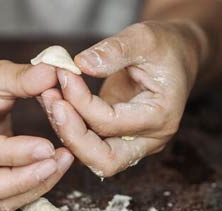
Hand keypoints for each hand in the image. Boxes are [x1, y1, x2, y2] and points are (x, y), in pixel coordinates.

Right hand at [0, 60, 73, 210]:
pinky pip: (9, 200)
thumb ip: (22, 76)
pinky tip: (53, 169)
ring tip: (61, 163)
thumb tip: (54, 73)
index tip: (47, 147)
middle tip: (56, 161)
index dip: (13, 152)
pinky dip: (34, 189)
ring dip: (33, 187)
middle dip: (23, 180)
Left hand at [40, 21, 203, 176]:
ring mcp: (132, 144)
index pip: (111, 123)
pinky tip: (56, 104)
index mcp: (160, 117)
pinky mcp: (117, 139)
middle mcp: (148, 140)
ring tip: (49, 99)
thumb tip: (81, 65)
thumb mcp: (145, 38)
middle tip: (52, 102)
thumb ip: (115, 51)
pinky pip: (89, 145)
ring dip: (67, 133)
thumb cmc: (164, 49)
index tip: (64, 75)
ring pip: (92, 157)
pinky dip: (69, 128)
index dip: (81, 102)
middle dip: (72, 134)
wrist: (172, 59)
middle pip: (104, 160)